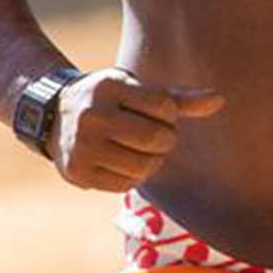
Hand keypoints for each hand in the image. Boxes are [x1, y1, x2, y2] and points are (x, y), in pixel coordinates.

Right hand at [52, 69, 222, 191]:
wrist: (53, 115)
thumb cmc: (110, 100)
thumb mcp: (137, 90)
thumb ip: (178, 98)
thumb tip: (220, 100)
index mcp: (109, 87)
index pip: (164, 105)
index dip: (171, 114)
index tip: (160, 114)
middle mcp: (92, 116)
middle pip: (155, 138)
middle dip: (166, 140)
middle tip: (159, 137)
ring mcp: (82, 146)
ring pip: (142, 165)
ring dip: (154, 161)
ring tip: (144, 151)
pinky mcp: (77, 172)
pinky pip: (124, 184)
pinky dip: (134, 177)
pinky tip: (126, 163)